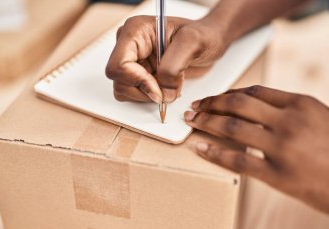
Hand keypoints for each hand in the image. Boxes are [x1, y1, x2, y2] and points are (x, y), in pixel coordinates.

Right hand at [105, 15, 227, 103]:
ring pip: (123, 90)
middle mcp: (129, 45)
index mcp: (135, 32)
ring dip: (148, 95)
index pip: (118, 66)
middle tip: (168, 87)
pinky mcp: (139, 74)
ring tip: (170, 84)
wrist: (210, 42)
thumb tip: (162, 94)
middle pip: (119, 81)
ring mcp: (133, 61)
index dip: (137, 82)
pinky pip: (134, 94)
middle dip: (145, 90)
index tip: (159, 89)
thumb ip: (173, 67)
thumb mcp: (193, 43)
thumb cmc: (204, 35)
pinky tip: (166, 87)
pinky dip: (150, 97)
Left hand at [184, 85, 328, 228]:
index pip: (255, 91)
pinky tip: (199, 147)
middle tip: (195, 105)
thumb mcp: (319, 117)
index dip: (229, 93)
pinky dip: (214, 153)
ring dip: (206, 122)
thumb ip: (288, 110)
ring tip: (191, 120)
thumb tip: (257, 109)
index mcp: (300, 103)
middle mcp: (289, 120)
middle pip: (238, 104)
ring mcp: (282, 147)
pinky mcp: (277, 175)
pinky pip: (237, 160)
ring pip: (232, 127)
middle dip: (211, 103)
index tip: (215, 97)